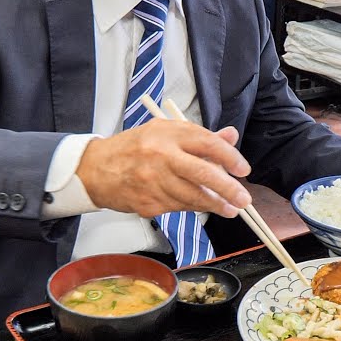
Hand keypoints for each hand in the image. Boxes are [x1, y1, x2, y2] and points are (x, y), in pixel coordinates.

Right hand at [77, 120, 251, 218]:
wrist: (96, 169)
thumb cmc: (134, 148)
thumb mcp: (165, 132)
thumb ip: (199, 136)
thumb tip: (230, 136)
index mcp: (168, 133)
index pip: (207, 143)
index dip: (230, 157)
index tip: (243, 169)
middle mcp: (160, 156)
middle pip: (203, 174)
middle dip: (228, 189)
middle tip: (244, 200)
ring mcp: (153, 181)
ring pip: (192, 197)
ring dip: (214, 205)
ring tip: (229, 209)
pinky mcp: (147, 203)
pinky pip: (178, 207)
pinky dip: (191, 207)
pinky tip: (199, 206)